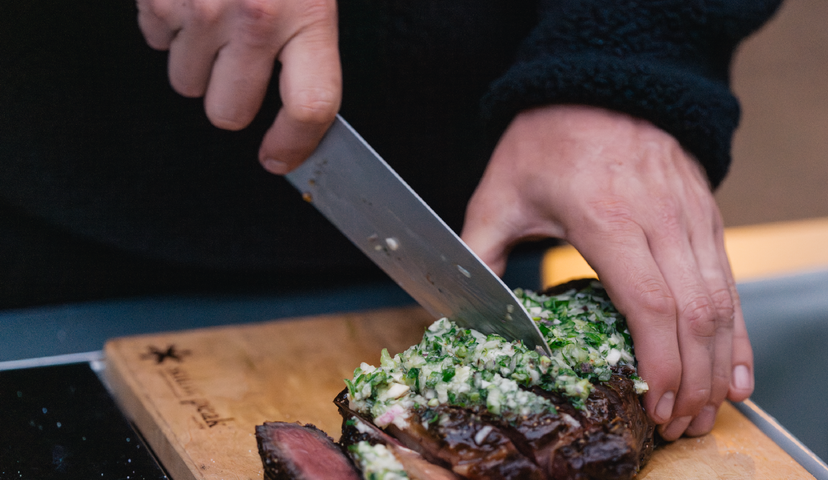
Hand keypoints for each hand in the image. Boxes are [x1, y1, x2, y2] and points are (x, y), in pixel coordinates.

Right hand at [137, 0, 340, 171]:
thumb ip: (308, 41)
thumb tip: (303, 107)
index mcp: (308, 15)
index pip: (309, 107)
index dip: (294, 144)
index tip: (281, 155)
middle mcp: (255, 17)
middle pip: (230, 112)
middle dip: (231, 99)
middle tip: (240, 66)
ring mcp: (202, 8)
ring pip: (186, 83)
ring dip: (197, 62)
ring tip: (215, 18)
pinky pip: (155, 42)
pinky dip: (168, 27)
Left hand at [461, 105, 753, 439]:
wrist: (598, 82)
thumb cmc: (546, 138)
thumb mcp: (500, 193)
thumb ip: (478, 251)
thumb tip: (455, 306)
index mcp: (606, 216)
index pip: (650, 302)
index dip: (661, 361)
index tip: (658, 402)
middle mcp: (659, 217)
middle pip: (694, 312)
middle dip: (694, 379)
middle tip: (680, 425)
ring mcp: (689, 215)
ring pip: (721, 300)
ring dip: (719, 362)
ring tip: (708, 410)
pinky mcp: (705, 215)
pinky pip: (729, 280)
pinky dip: (735, 329)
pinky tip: (733, 366)